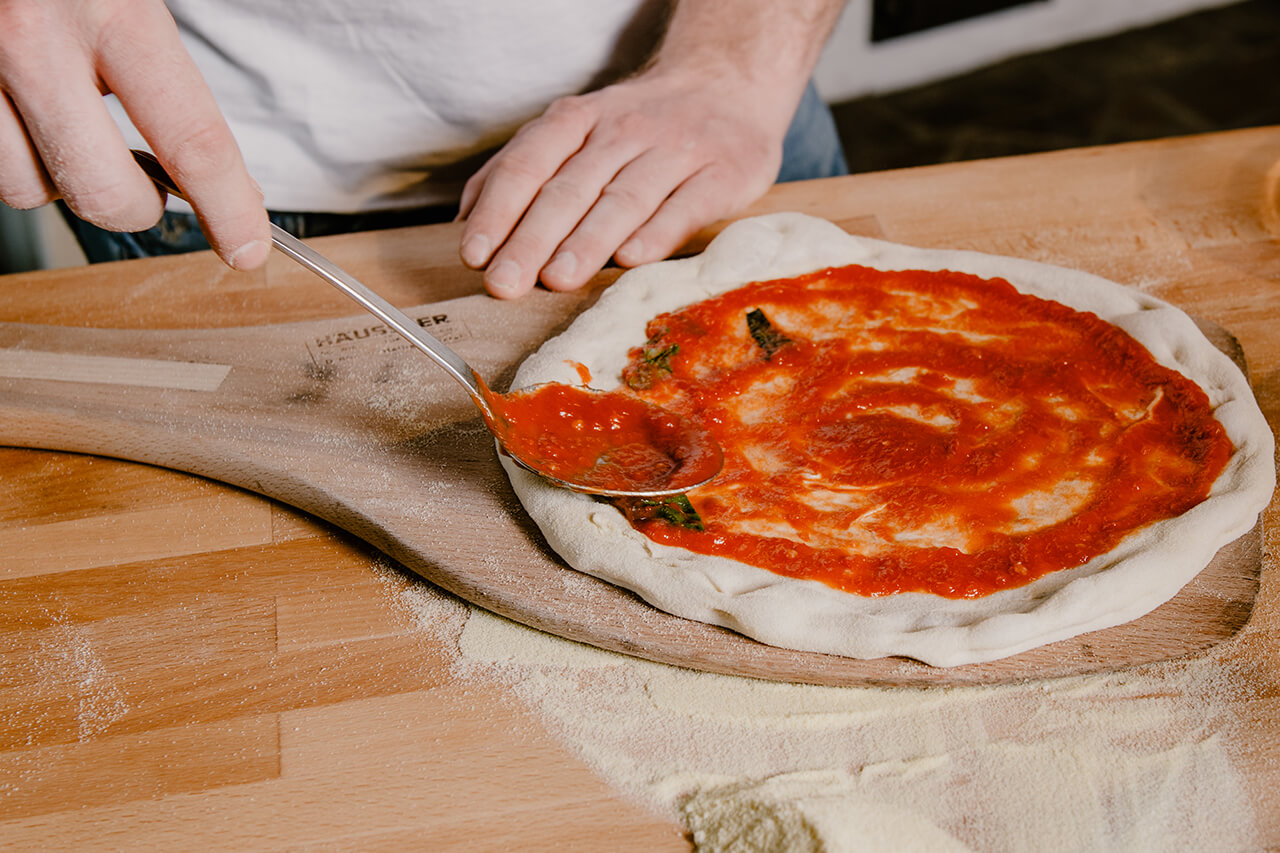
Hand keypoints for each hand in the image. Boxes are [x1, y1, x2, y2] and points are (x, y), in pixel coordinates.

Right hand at [0, 0, 268, 268]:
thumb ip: (160, 52)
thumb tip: (209, 160)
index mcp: (109, 5)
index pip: (191, 138)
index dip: (229, 208)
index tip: (247, 245)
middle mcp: (29, 38)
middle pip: (103, 191)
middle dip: (136, 207)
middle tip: (150, 190)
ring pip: (24, 185)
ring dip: (56, 176)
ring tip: (68, 126)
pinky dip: (9, 152)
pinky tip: (23, 114)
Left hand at [456, 69, 787, 298]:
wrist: (730, 85)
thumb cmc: (641, 125)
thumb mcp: (578, 126)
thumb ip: (522, 165)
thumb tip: (466, 215)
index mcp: (580, 119)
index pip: (529, 164)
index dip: (498, 210)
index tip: (475, 254)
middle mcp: (625, 130)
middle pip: (570, 188)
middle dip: (531, 239)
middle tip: (504, 283)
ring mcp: (676, 150)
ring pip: (623, 199)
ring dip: (587, 241)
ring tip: (556, 279)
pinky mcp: (723, 173)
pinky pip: (685, 206)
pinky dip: (657, 233)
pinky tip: (630, 259)